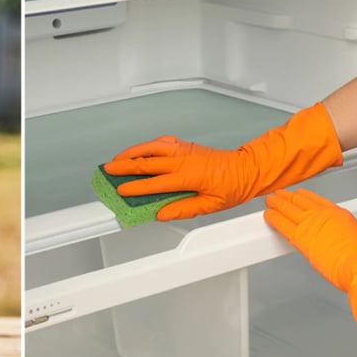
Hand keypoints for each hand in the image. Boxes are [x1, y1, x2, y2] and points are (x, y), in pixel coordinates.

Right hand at [103, 103, 343, 219]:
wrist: (248, 168)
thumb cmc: (233, 187)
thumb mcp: (211, 206)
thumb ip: (184, 209)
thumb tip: (161, 213)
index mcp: (189, 176)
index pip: (155, 183)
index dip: (135, 187)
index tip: (120, 191)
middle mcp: (184, 160)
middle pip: (148, 161)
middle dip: (125, 166)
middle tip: (108, 170)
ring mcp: (184, 150)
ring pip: (152, 148)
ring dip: (132, 152)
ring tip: (117, 159)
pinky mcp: (186, 146)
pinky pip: (162, 142)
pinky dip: (148, 145)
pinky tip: (140, 150)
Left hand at [264, 188, 356, 350]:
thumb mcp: (353, 235)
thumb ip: (339, 232)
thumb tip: (332, 239)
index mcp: (337, 213)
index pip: (316, 199)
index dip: (304, 195)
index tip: (298, 194)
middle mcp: (323, 214)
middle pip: (299, 200)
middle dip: (287, 197)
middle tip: (279, 195)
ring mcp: (310, 223)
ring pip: (288, 208)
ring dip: (277, 203)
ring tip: (270, 201)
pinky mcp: (300, 235)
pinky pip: (281, 222)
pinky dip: (273, 217)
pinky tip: (267, 215)